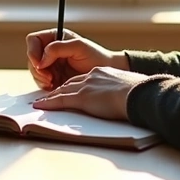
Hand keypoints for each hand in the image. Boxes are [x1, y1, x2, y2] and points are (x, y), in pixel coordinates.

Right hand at [25, 28, 129, 89]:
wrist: (104, 73)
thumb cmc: (95, 56)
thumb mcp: (79, 47)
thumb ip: (58, 48)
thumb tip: (42, 58)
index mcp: (54, 37)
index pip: (33, 40)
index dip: (33, 51)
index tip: (41, 63)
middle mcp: (50, 50)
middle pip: (31, 57)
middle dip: (37, 68)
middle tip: (49, 76)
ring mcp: (50, 65)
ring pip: (34, 71)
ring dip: (40, 78)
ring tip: (53, 81)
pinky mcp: (53, 78)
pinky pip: (40, 82)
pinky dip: (44, 85)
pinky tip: (54, 86)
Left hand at [31, 66, 147, 120]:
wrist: (138, 93)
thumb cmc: (139, 93)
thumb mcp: (130, 86)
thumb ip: (123, 90)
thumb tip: (129, 98)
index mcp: (103, 73)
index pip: (83, 78)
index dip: (74, 84)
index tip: (68, 89)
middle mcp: (92, 76)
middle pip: (70, 82)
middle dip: (59, 89)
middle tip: (50, 95)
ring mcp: (86, 86)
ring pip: (63, 90)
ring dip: (51, 96)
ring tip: (41, 102)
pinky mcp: (82, 98)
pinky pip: (60, 100)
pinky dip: (48, 103)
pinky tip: (40, 106)